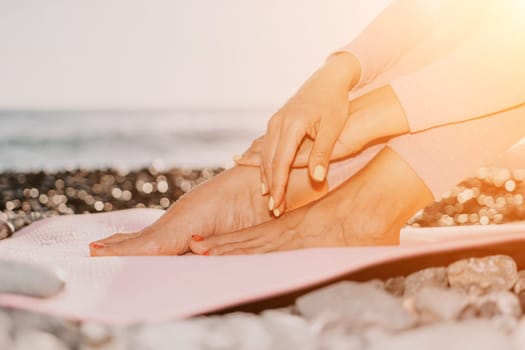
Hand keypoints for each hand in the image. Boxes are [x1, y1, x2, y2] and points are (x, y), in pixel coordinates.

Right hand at [258, 52, 360, 216]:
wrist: (328, 80)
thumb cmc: (334, 103)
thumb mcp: (333, 129)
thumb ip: (322, 154)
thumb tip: (317, 180)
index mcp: (291, 125)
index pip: (280, 162)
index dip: (278, 186)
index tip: (277, 205)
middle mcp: (278, 123)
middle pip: (268, 161)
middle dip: (270, 186)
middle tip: (274, 209)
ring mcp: (274, 122)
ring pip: (265, 155)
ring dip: (266, 177)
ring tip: (268, 197)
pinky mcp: (276, 123)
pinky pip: (266, 147)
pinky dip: (265, 164)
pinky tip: (264, 177)